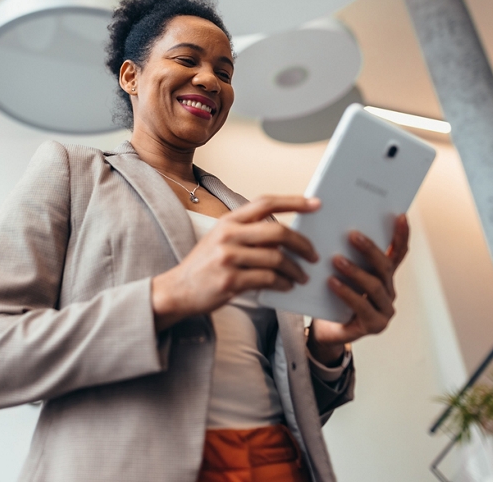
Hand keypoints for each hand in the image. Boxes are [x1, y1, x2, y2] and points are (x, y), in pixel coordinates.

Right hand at [152, 195, 320, 330]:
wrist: (177, 290)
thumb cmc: (205, 266)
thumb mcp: (221, 239)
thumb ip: (248, 233)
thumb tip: (286, 235)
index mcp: (228, 221)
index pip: (266, 202)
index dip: (294, 201)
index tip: (316, 204)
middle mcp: (228, 234)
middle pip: (278, 232)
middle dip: (302, 244)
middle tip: (313, 255)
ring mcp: (228, 257)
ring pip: (276, 258)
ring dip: (295, 269)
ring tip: (301, 276)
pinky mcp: (230, 280)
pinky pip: (268, 279)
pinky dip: (283, 283)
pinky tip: (286, 286)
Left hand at [308, 214, 409, 364]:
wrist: (325, 331)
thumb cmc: (331, 298)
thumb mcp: (338, 273)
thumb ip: (343, 255)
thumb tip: (332, 226)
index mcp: (383, 276)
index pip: (397, 252)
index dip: (401, 235)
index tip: (400, 215)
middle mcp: (389, 291)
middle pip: (385, 267)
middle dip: (370, 249)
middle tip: (352, 235)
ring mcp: (385, 309)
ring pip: (375, 286)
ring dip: (356, 271)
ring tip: (336, 260)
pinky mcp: (374, 325)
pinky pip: (362, 306)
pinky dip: (346, 293)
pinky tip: (332, 283)